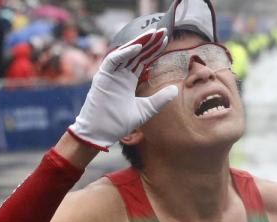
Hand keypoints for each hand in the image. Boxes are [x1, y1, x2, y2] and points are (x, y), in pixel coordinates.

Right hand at [67, 29, 177, 150]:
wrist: (100, 134)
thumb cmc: (118, 123)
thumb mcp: (145, 110)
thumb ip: (159, 100)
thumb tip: (176, 90)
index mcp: (128, 80)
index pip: (142, 60)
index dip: (153, 50)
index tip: (166, 41)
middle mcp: (119, 74)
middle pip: (136, 54)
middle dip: (149, 43)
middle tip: (162, 32)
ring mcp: (111, 74)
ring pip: (126, 53)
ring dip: (139, 43)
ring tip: (153, 35)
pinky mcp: (102, 77)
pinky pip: (113, 60)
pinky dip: (124, 53)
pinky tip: (138, 47)